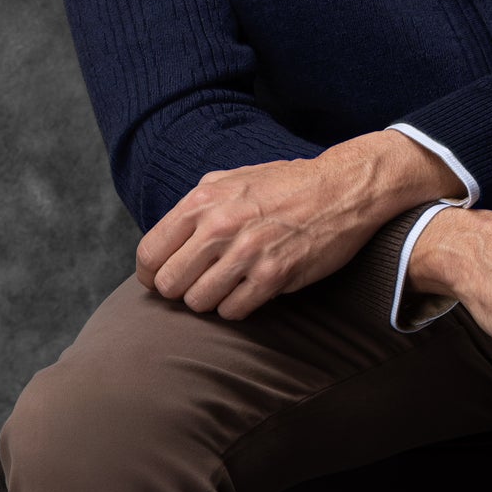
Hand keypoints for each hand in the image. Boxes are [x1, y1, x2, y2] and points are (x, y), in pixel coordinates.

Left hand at [136, 132, 461, 318]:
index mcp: (203, 200)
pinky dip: (236, 307)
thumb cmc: (285, 184)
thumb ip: (195, 208)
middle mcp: (220, 226)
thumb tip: (164, 243)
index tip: (161, 279)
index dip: (151, 273)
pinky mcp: (274, 276)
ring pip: (199, 302)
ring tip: (227, 285)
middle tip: (197, 284)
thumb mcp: (231, 179)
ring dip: (210, 299)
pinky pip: (233, 311)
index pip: (150, 253)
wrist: (341, 188)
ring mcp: (247, 252)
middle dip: (180, 289)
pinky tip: (249, 291)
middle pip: (170, 284)